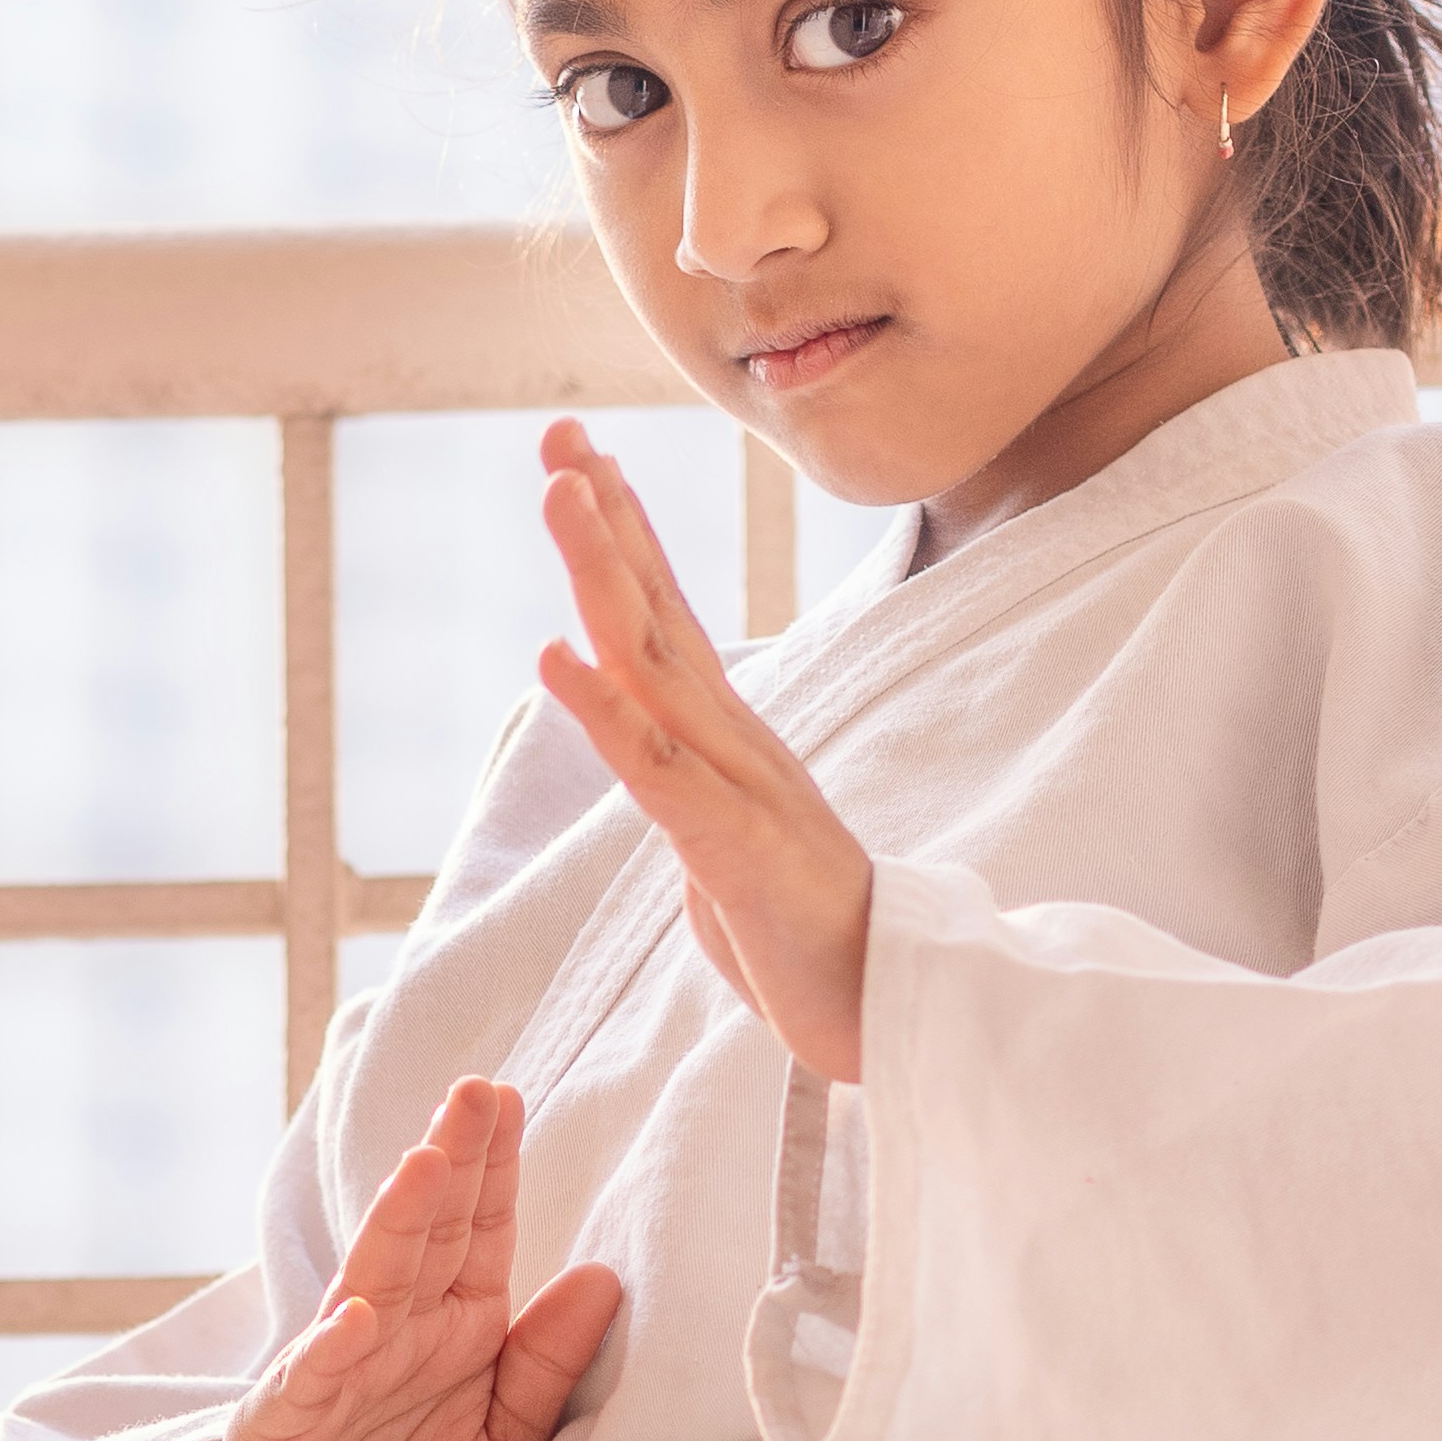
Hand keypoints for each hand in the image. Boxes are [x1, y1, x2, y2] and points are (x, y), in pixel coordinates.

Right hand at [134, 1074, 624, 1440]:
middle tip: (474, 1094)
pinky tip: (355, 1316)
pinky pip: (314, 1378)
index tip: (510, 1101)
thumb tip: (605, 1278)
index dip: (494, 1168)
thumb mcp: (503, 1436)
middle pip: (425, 1232)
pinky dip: (331, 1348)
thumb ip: (547, 1363)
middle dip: (450, 1162)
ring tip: (422, 1168)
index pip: (479, 1230)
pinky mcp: (290, 1419)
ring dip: (394, 1225)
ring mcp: (338, 1367)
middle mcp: (395, 1328)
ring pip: (370, 1281)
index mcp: (451, 1323)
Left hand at [534, 424, 872, 1083]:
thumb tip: (658, 778)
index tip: (579, 458)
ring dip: (602, 575)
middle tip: (558, 431)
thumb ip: (691, 799)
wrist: (891, 1009)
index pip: (666, 619)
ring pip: (654, 665)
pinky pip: (656, 773)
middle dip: (604, 517)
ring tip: (558, 496)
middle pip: (655, 613)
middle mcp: (733, 742)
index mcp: (728, 740)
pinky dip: (601, 711)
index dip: (623, 535)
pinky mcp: (734, 850)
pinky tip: (551, 659)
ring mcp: (738, 788)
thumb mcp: (730, 847)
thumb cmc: (808, 936)